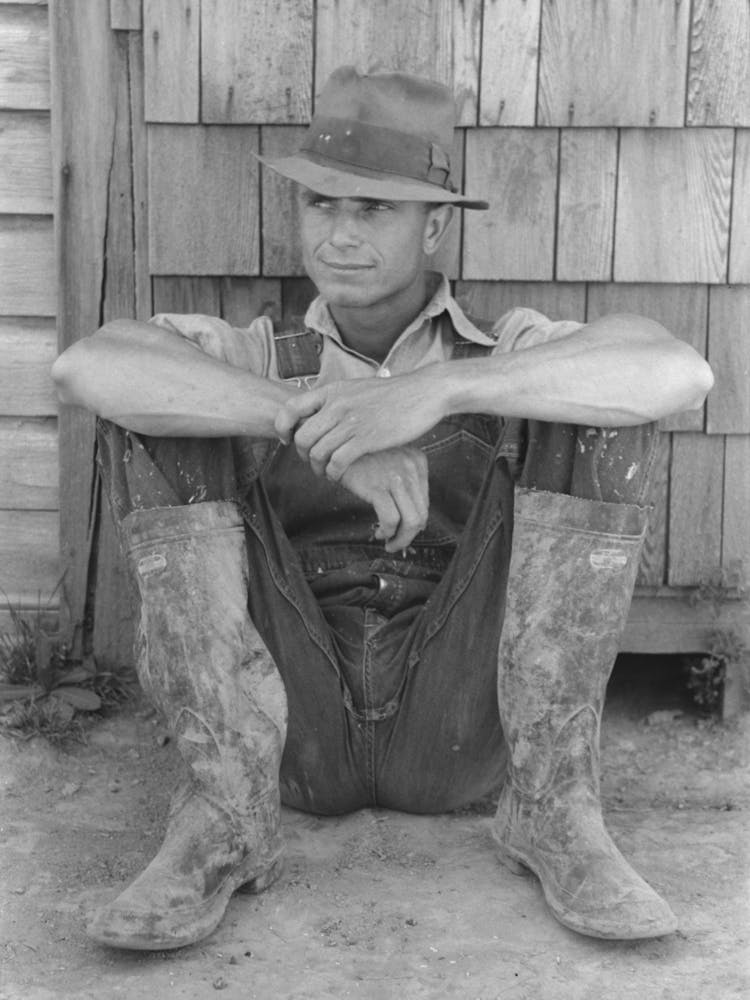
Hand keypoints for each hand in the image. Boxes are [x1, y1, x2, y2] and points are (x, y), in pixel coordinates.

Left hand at [274, 368, 445, 479]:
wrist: (424, 392)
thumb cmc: (393, 395)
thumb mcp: (358, 389)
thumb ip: (338, 400)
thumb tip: (321, 411)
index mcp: (333, 391)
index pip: (291, 408)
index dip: (283, 427)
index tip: (288, 440)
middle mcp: (337, 405)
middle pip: (302, 437)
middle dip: (302, 455)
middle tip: (312, 462)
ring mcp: (351, 422)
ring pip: (318, 452)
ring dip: (318, 468)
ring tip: (326, 472)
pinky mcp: (367, 439)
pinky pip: (337, 462)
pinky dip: (334, 473)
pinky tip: (340, 476)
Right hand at [339, 447, 428, 552]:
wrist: (332, 444)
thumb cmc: (359, 457)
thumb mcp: (387, 463)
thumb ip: (402, 482)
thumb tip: (410, 518)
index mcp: (417, 461)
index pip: (425, 502)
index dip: (414, 522)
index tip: (400, 530)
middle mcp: (411, 468)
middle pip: (422, 514)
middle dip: (410, 535)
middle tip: (396, 543)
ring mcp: (396, 477)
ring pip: (412, 521)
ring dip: (401, 539)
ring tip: (389, 544)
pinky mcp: (377, 486)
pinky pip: (391, 520)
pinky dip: (388, 532)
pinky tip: (380, 533)